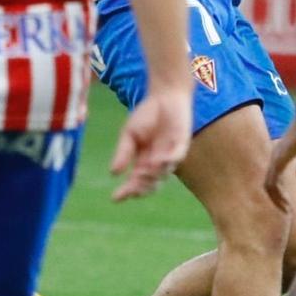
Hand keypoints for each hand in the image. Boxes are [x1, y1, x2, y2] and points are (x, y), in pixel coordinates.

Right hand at [111, 83, 190, 200]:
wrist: (164, 97)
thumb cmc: (146, 115)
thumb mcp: (129, 134)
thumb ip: (123, 153)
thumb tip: (113, 173)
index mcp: (143, 162)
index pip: (135, 182)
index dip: (126, 191)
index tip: (115, 198)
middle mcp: (157, 163)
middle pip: (149, 184)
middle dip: (139, 188)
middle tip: (131, 188)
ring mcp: (170, 155)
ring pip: (162, 174)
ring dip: (151, 175)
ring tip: (141, 171)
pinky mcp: (182, 145)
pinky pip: (175, 158)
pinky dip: (166, 162)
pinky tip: (156, 161)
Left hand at [265, 112, 295, 208]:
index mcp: (281, 157)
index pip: (273, 179)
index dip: (279, 193)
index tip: (288, 203)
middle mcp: (275, 158)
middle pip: (268, 185)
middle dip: (276, 200)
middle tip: (286, 212)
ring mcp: (275, 159)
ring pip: (268, 187)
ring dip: (276, 201)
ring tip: (286, 211)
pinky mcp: (279, 160)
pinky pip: (271, 183)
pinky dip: (276, 195)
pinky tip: (285, 204)